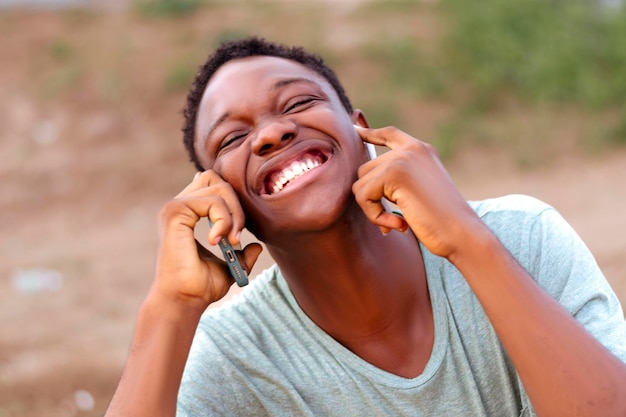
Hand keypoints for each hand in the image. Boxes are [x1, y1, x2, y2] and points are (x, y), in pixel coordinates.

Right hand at [152, 170, 261, 309]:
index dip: (232, 202)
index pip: (214, 183)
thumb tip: (256, 246)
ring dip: (234, 214)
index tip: (237, 235)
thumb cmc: (200, 287)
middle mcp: (179, 206)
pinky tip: (219, 241)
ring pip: (220, 187)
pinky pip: (213, 201)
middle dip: (236, 204)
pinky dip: (224, 220)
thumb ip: (241, 255)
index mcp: (187, 213)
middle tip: (237, 236)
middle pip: (218, 178)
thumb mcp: (228, 267)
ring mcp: (175, 206)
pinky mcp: (175, 211)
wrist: (184, 300)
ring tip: (231, 241)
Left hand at [353, 126, 486, 258]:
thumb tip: (363, 180)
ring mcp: (402, 159)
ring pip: (360, 184)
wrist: (461, 232)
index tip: (355, 130)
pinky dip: (375, 216)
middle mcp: (411, 149)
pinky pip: (363, 196)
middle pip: (365, 170)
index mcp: (421, 151)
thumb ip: (397, 179)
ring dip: (372, 210)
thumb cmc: (442, 221)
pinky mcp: (394, 173)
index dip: (370, 133)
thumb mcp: (419, 191)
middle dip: (372, 199)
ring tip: (397, 222)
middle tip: (393, 220)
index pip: (389, 135)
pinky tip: (399, 225)